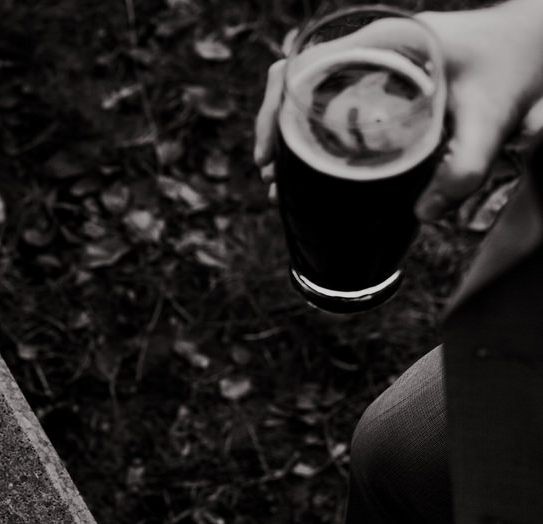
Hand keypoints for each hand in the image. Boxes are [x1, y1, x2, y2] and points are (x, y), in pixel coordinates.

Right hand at [254, 1, 542, 220]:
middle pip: (295, 83)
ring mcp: (372, 67)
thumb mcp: (492, 118)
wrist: (536, 46)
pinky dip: (316, 136)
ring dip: (291, 137)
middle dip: (274, 130)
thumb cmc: (515, 67)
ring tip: (282, 182)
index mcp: (381, 43)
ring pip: (311, 97)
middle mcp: (369, 51)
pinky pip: (334, 104)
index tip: (271, 152)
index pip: (302, 66)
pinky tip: (314, 170)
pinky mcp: (382, 84)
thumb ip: (464, 169)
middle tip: (270, 175)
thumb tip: (422, 215)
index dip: (274, 110)